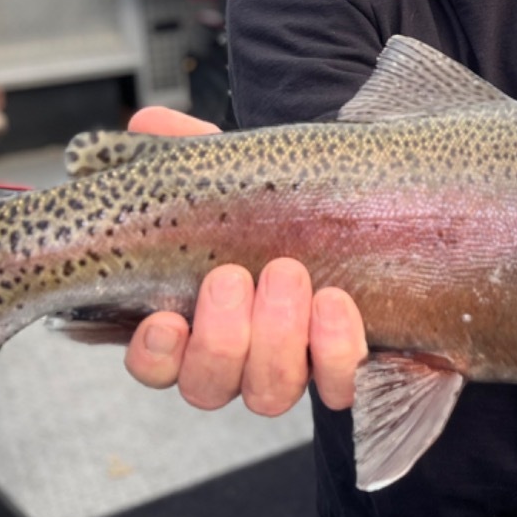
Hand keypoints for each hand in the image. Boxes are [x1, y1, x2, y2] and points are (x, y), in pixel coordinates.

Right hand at [121, 107, 368, 414]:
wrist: (369, 217)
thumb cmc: (285, 208)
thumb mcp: (237, 176)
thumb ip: (191, 153)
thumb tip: (146, 123)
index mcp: (196, 321)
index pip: (155, 363)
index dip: (154, 353)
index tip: (165, 319)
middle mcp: (239, 359)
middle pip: (207, 384)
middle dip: (220, 336)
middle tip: (235, 277)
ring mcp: (292, 369)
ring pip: (267, 392)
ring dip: (273, 338)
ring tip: (288, 274)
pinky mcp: (347, 370)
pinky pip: (340, 387)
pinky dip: (335, 352)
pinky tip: (336, 305)